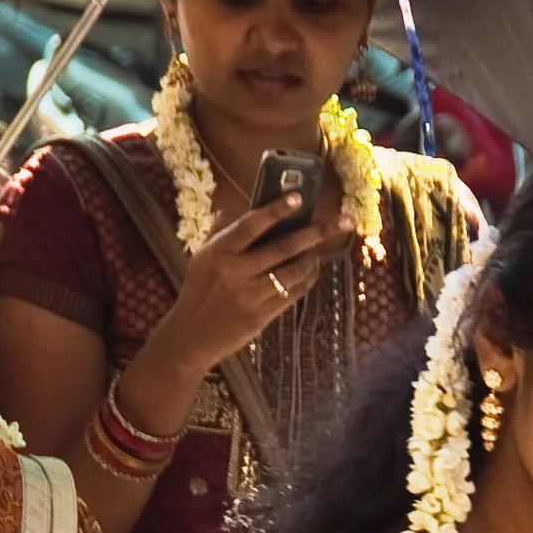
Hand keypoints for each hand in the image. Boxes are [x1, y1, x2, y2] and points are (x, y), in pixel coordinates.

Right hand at [124, 193, 354, 414]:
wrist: (192, 335)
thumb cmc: (198, 290)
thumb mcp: (202, 257)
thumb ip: (220, 232)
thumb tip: (236, 208)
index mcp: (219, 252)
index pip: (251, 225)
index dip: (275, 210)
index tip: (298, 197)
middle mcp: (236, 272)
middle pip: (283, 248)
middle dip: (315, 233)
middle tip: (341, 222)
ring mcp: (251, 295)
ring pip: (293, 273)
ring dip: (312, 259)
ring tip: (318, 251)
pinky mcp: (262, 316)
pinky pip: (292, 294)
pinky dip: (306, 281)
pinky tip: (311, 273)